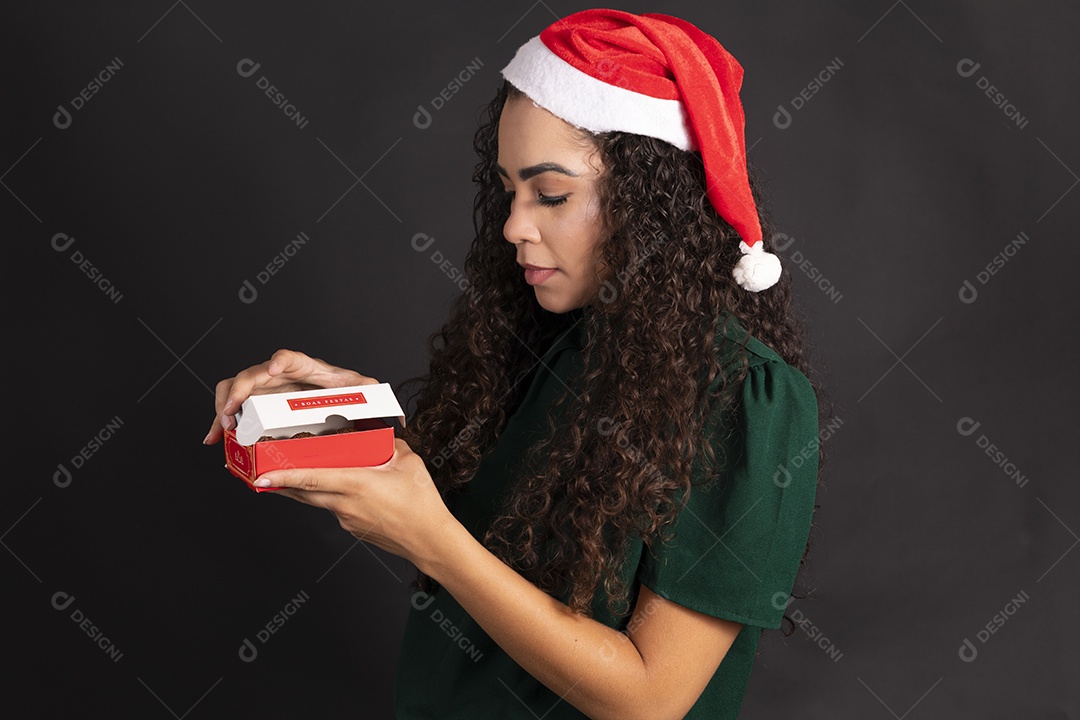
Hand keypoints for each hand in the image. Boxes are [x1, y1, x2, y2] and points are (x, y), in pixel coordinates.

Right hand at [204, 348, 375, 444]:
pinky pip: (232, 407)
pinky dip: (221, 421)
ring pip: (235, 388)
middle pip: (253, 374)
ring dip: (224, 406)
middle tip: (233, 413)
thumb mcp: (367, 396)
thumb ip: (382, 403)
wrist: (338, 401)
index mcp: (310, 370)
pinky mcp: (256, 404)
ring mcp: (266, 389)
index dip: (280, 362)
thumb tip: (400, 420)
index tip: (274, 371)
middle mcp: (283, 376)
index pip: (292, 359)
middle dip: (240, 391)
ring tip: (222, 429)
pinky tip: (215, 438)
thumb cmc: (350, 395)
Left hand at [253, 438, 455, 567]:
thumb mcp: (409, 463)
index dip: (284, 477)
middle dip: (280, 484)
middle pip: (303, 493)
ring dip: (302, 490)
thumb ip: (390, 445)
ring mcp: (347, 519)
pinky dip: (329, 498)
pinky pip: (334, 509)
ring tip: (288, 478)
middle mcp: (345, 504)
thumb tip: (379, 436)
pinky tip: (339, 490)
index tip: (261, 476)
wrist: (430, 541)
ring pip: (318, 500)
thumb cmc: (422, 504)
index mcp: (356, 484)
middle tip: (260, 474)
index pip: (311, 478)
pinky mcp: (353, 528)